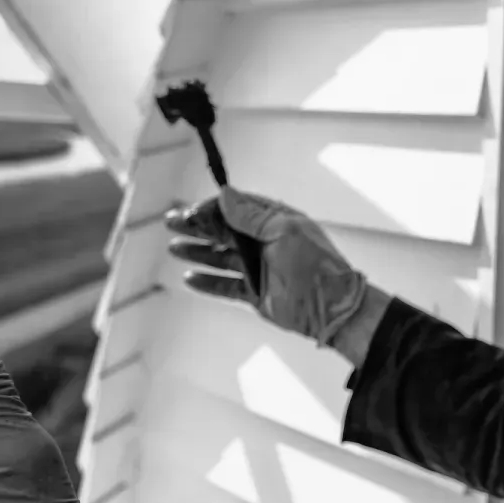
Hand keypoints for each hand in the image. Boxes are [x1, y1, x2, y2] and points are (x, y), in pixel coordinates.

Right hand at [166, 186, 368, 346]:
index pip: (239, 208)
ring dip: (198, 252)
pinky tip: (189, 277)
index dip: (213, 208)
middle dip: (197, 227)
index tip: (191, 209)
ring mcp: (260, 269)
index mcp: (277, 222)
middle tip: (171, 222)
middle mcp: (267, 243)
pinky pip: (226, 285)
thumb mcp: (284, 232)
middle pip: (225, 232)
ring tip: (174, 247)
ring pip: (221, 258)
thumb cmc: (315, 266)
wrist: (331, 308)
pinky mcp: (256, 294)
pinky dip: (207, 282)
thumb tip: (225, 194)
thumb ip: (251, 216)